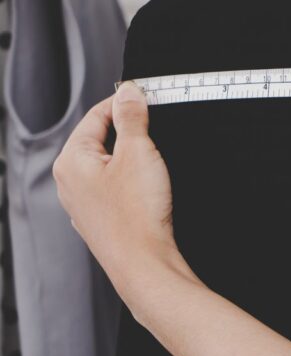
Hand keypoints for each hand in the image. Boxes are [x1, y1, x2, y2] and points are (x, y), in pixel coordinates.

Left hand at [53, 82, 180, 291]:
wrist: (143, 263)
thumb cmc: (136, 214)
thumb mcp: (138, 151)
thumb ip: (131, 117)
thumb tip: (127, 92)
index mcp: (71, 160)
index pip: (95, 116)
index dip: (123, 102)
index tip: (145, 96)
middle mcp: (69, 182)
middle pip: (98, 139)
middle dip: (127, 130)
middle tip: (155, 127)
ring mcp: (82, 204)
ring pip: (106, 165)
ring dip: (129, 156)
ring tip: (154, 159)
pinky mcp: (100, 220)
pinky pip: (112, 188)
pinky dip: (129, 180)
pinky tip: (147, 187)